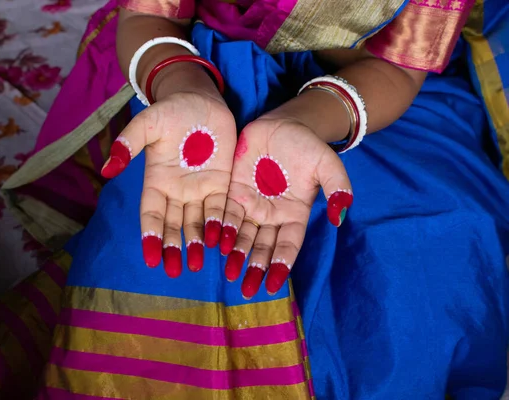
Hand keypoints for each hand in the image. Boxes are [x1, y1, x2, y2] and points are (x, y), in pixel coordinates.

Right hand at [102, 91, 236, 277]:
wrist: (201, 99)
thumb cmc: (171, 110)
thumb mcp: (147, 124)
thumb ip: (129, 143)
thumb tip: (107, 169)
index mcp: (156, 181)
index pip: (152, 215)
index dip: (150, 236)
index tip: (151, 258)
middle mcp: (178, 191)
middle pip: (174, 225)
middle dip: (174, 247)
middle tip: (175, 271)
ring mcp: (201, 189)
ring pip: (198, 222)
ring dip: (196, 243)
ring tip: (196, 263)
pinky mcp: (223, 183)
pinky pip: (222, 208)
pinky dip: (220, 225)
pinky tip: (221, 242)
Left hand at [219, 117, 352, 298]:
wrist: (285, 124)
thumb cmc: (309, 146)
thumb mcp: (328, 165)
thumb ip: (337, 188)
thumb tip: (340, 216)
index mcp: (294, 214)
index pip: (288, 246)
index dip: (280, 266)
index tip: (273, 287)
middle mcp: (271, 214)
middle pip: (262, 246)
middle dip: (254, 267)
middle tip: (245, 289)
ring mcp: (251, 203)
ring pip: (241, 234)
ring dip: (236, 253)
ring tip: (229, 272)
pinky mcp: (233, 190)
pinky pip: (226, 212)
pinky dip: (220, 227)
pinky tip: (215, 243)